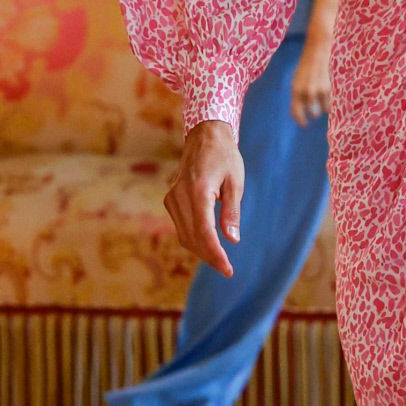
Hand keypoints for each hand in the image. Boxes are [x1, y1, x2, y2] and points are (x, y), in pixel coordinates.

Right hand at [164, 120, 244, 275]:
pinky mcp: (170, 200)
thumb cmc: (224, 156)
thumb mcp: (235, 182)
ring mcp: (172, 198)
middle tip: (227, 269)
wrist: (204, 135)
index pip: (204, 231)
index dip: (215, 254)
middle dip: (209, 256)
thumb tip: (232, 240)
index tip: (227, 269)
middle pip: (192, 237)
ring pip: (184, 235)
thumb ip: (232, 211)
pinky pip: (181, 227)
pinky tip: (208, 245)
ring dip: (201, 251)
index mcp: (197, 191)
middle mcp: (179, 196)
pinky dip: (194, 239)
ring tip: (220, 261)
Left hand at [290, 34, 331, 125]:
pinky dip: (332, 100)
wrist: (318, 48)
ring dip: (325, 105)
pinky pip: (332, 101)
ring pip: (324, 109)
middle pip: (313, 113)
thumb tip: (304, 110)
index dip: (301, 120)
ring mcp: (320, 90)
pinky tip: (331, 91)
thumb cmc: (308, 64)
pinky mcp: (331, 87)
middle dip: (315, 111)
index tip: (305, 124)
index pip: (296, 112)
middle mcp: (307, 92)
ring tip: (325, 95)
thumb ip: (300, 94)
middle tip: (317, 106)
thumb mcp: (299, 79)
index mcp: (296, 89)